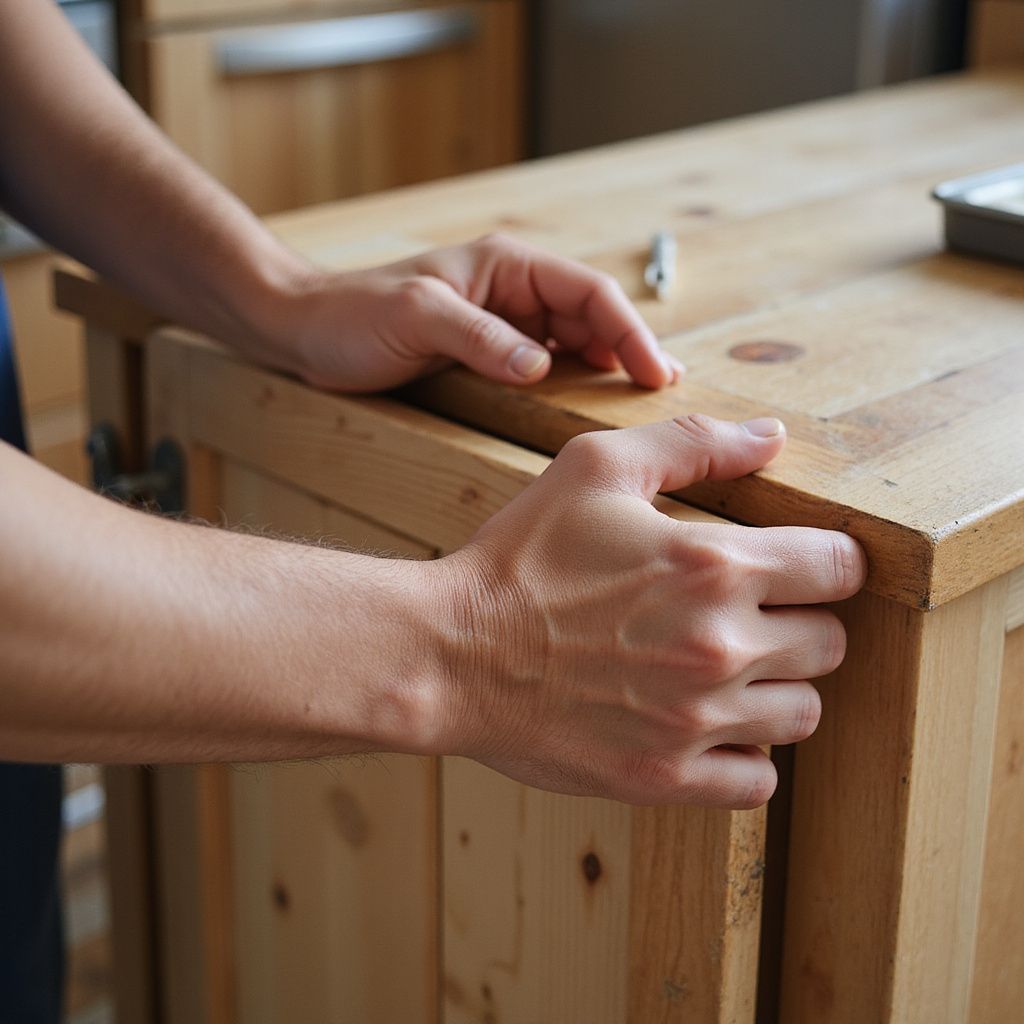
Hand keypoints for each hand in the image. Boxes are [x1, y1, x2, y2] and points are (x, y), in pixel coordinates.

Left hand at [261, 234, 682, 392]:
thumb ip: (480, 338)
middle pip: (590, 314)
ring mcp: (502, 320)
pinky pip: (545, 359)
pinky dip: (573, 376)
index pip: (587, 291)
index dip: (627, 330)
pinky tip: (589, 397)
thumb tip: (540, 366)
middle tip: (662, 389)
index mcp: (505, 266)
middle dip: (629, 347)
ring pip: (573, 338)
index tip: (652, 372)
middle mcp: (511, 289)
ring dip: (608, 362)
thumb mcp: (416, 318)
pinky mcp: (487, 349)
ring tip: (641, 394)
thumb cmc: (352, 314)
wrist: (306, 331)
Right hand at [430, 415, 865, 807]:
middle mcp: (721, 648)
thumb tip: (770, 436)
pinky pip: (757, 783)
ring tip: (727, 670)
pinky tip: (706, 724)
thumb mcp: (595, 468)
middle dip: (800, 623)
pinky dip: (745, 755)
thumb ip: (692, 442)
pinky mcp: (666, 777)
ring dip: (777, 689)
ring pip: (804, 714)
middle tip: (749, 615)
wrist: (452, 653)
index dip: (827, 560)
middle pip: (832, 645)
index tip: (798, 565)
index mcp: (716, 567)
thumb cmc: (521, 557)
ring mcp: (696, 721)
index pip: (841, 568)